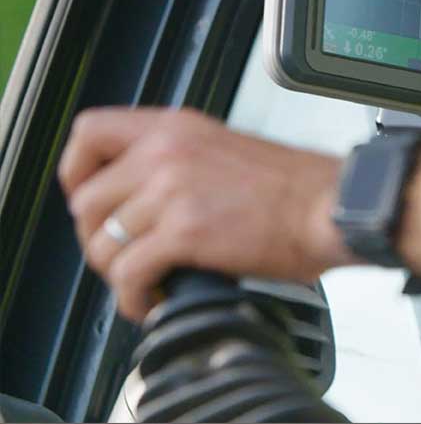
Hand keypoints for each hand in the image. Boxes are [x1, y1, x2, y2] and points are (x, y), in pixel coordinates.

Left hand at [58, 107, 355, 319]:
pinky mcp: (185, 231)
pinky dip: (134, 297)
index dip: (77, 173)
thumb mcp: (226, 150)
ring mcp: (173, 190)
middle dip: (99, 238)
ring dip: (117, 272)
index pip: (89, 134)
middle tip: (127, 254)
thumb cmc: (299, 188)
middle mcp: (167, 152)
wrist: (334, 206)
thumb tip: (145, 199)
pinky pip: (128, 273)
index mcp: (177, 128)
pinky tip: (155, 300)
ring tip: (146, 283)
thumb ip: (181, 161)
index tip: (93, 201)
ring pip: (103, 242)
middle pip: (86, 200)